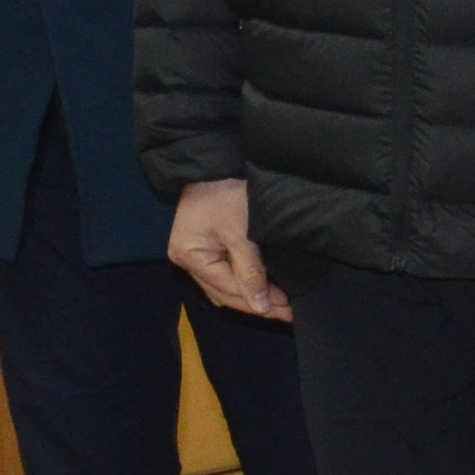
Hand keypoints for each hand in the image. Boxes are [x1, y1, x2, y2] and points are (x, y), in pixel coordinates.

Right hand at [169, 178, 288, 319]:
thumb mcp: (241, 234)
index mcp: (189, 257)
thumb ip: (250, 272)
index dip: (257, 302)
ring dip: (251, 295)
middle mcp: (188, 259)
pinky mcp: (207, 243)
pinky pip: (225, 272)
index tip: (286, 311)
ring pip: (225, 285)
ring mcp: (196, 252)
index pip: (228, 290)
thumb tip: (261, 307)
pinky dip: (244, 280)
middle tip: (287, 314)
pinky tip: (263, 288)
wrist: (218, 160)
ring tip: (279, 306)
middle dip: (256, 303)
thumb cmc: (227, 194)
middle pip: (224, 292)